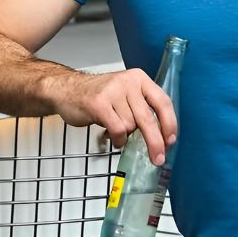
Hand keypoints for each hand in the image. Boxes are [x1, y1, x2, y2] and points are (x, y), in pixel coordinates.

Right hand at [54, 69, 177, 164]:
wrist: (67, 89)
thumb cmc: (98, 95)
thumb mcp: (125, 94)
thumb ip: (142, 108)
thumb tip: (161, 135)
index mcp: (139, 78)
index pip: (163, 102)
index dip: (170, 123)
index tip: (171, 140)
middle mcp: (128, 82)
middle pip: (149, 118)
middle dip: (155, 142)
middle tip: (158, 158)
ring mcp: (113, 91)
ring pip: (131, 126)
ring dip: (125, 135)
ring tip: (115, 129)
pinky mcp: (99, 104)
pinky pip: (118, 130)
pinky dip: (117, 139)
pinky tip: (113, 137)